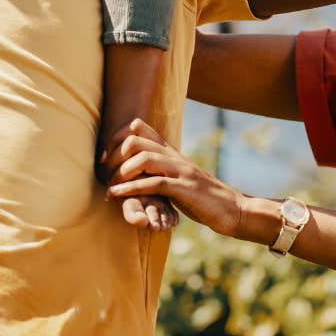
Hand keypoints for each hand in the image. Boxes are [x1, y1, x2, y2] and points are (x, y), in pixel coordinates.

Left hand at [105, 119, 249, 238]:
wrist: (231, 208)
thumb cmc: (202, 197)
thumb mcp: (179, 176)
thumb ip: (162, 168)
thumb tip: (137, 166)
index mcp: (171, 151)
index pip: (139, 127)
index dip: (116, 138)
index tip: (104, 158)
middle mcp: (173, 156)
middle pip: (135, 140)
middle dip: (113, 156)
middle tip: (103, 174)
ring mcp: (180, 171)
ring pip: (142, 159)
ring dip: (120, 174)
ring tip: (110, 188)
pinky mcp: (184, 189)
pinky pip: (153, 184)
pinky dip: (131, 190)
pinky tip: (117, 196)